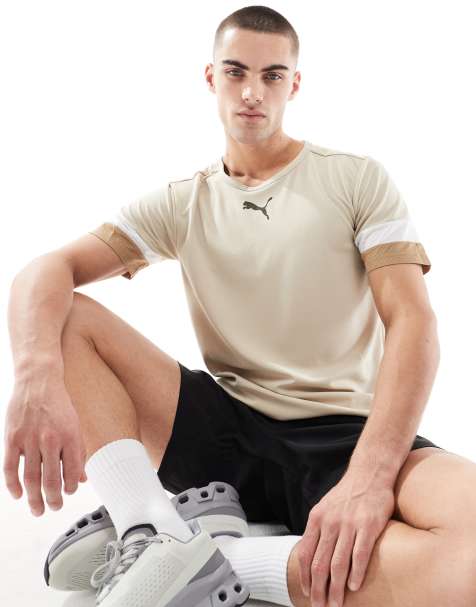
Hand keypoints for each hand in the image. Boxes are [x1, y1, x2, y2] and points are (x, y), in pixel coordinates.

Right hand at [3, 379, 87, 515]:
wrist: (38, 380)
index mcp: (70, 435)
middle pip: (51, 479)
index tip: (69, 492)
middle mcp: (50, 439)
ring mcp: (29, 439)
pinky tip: (18, 494)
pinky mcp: (11, 438)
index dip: (71, 486)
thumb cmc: (58, 404)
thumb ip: (78, 452)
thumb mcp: (75, 425)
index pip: (72, 470)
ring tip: (38, 509)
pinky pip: (10, 468)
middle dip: (53, 499)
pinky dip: (13, 485)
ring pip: (30, 478)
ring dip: (34, 498)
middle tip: (54, 508)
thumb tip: (81, 479)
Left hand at [296, 473, 394, 606]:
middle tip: (321, 606)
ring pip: (338, 564)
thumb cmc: (348, 493)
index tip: (306, 593)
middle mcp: (330, 522)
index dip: (305, 577)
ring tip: (337, 604)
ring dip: (337, 589)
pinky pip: (360, 555)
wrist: (369, 473)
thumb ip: (318, 530)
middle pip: (320, 564)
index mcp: (317, 518)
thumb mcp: (325, 507)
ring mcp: (349, 524)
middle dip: (319, 590)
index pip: (305, 554)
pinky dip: (356, 574)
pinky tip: (355, 587)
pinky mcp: (368, 526)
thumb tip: (311, 555)